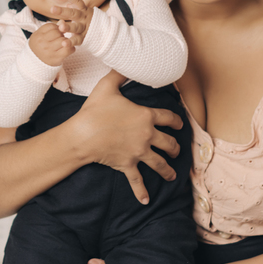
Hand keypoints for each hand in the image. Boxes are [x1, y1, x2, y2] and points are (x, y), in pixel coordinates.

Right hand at [27, 22, 74, 65]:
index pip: (51, 26)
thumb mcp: (41, 35)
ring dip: (66, 41)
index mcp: (38, 36)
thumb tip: (63, 21)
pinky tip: (68, 48)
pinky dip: (71, 48)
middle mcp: (42, 44)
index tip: (57, 32)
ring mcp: (49, 52)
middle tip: (60, 38)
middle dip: (61, 34)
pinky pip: (68, 50)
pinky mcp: (56, 59)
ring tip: (64, 43)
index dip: (57, 28)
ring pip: (63, 41)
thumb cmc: (40, 46)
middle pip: (58, 33)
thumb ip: (51, 27)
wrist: (36, 63)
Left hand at [49, 0, 92, 47]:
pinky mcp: (84, 38)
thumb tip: (66, 0)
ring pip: (76, 27)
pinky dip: (70, 42)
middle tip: (52, 9)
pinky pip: (77, 40)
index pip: (77, 1)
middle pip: (74, 13)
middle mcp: (84, 18)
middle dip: (63, 11)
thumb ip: (75, 7)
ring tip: (60, 27)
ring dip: (68, 27)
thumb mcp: (83, 11)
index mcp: (84, 10)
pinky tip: (63, 43)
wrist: (103, 31)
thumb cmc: (87, 20)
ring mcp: (85, 28)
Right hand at [71, 70, 184, 203]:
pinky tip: (146, 201)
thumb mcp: (107, 86)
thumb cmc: (95, 111)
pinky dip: (141, 192)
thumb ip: (120, 74)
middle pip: (168, 143)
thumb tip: (126, 62)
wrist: (82, 135)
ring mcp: (139, 153)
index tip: (180, 124)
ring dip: (167, 170)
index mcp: (146, 116)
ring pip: (159, 163)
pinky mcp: (127, 165)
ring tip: (172, 174)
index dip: (176, 120)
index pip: (169, 118)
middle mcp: (147, 136)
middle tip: (177, 150)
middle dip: (175, 147)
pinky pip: (137, 181)